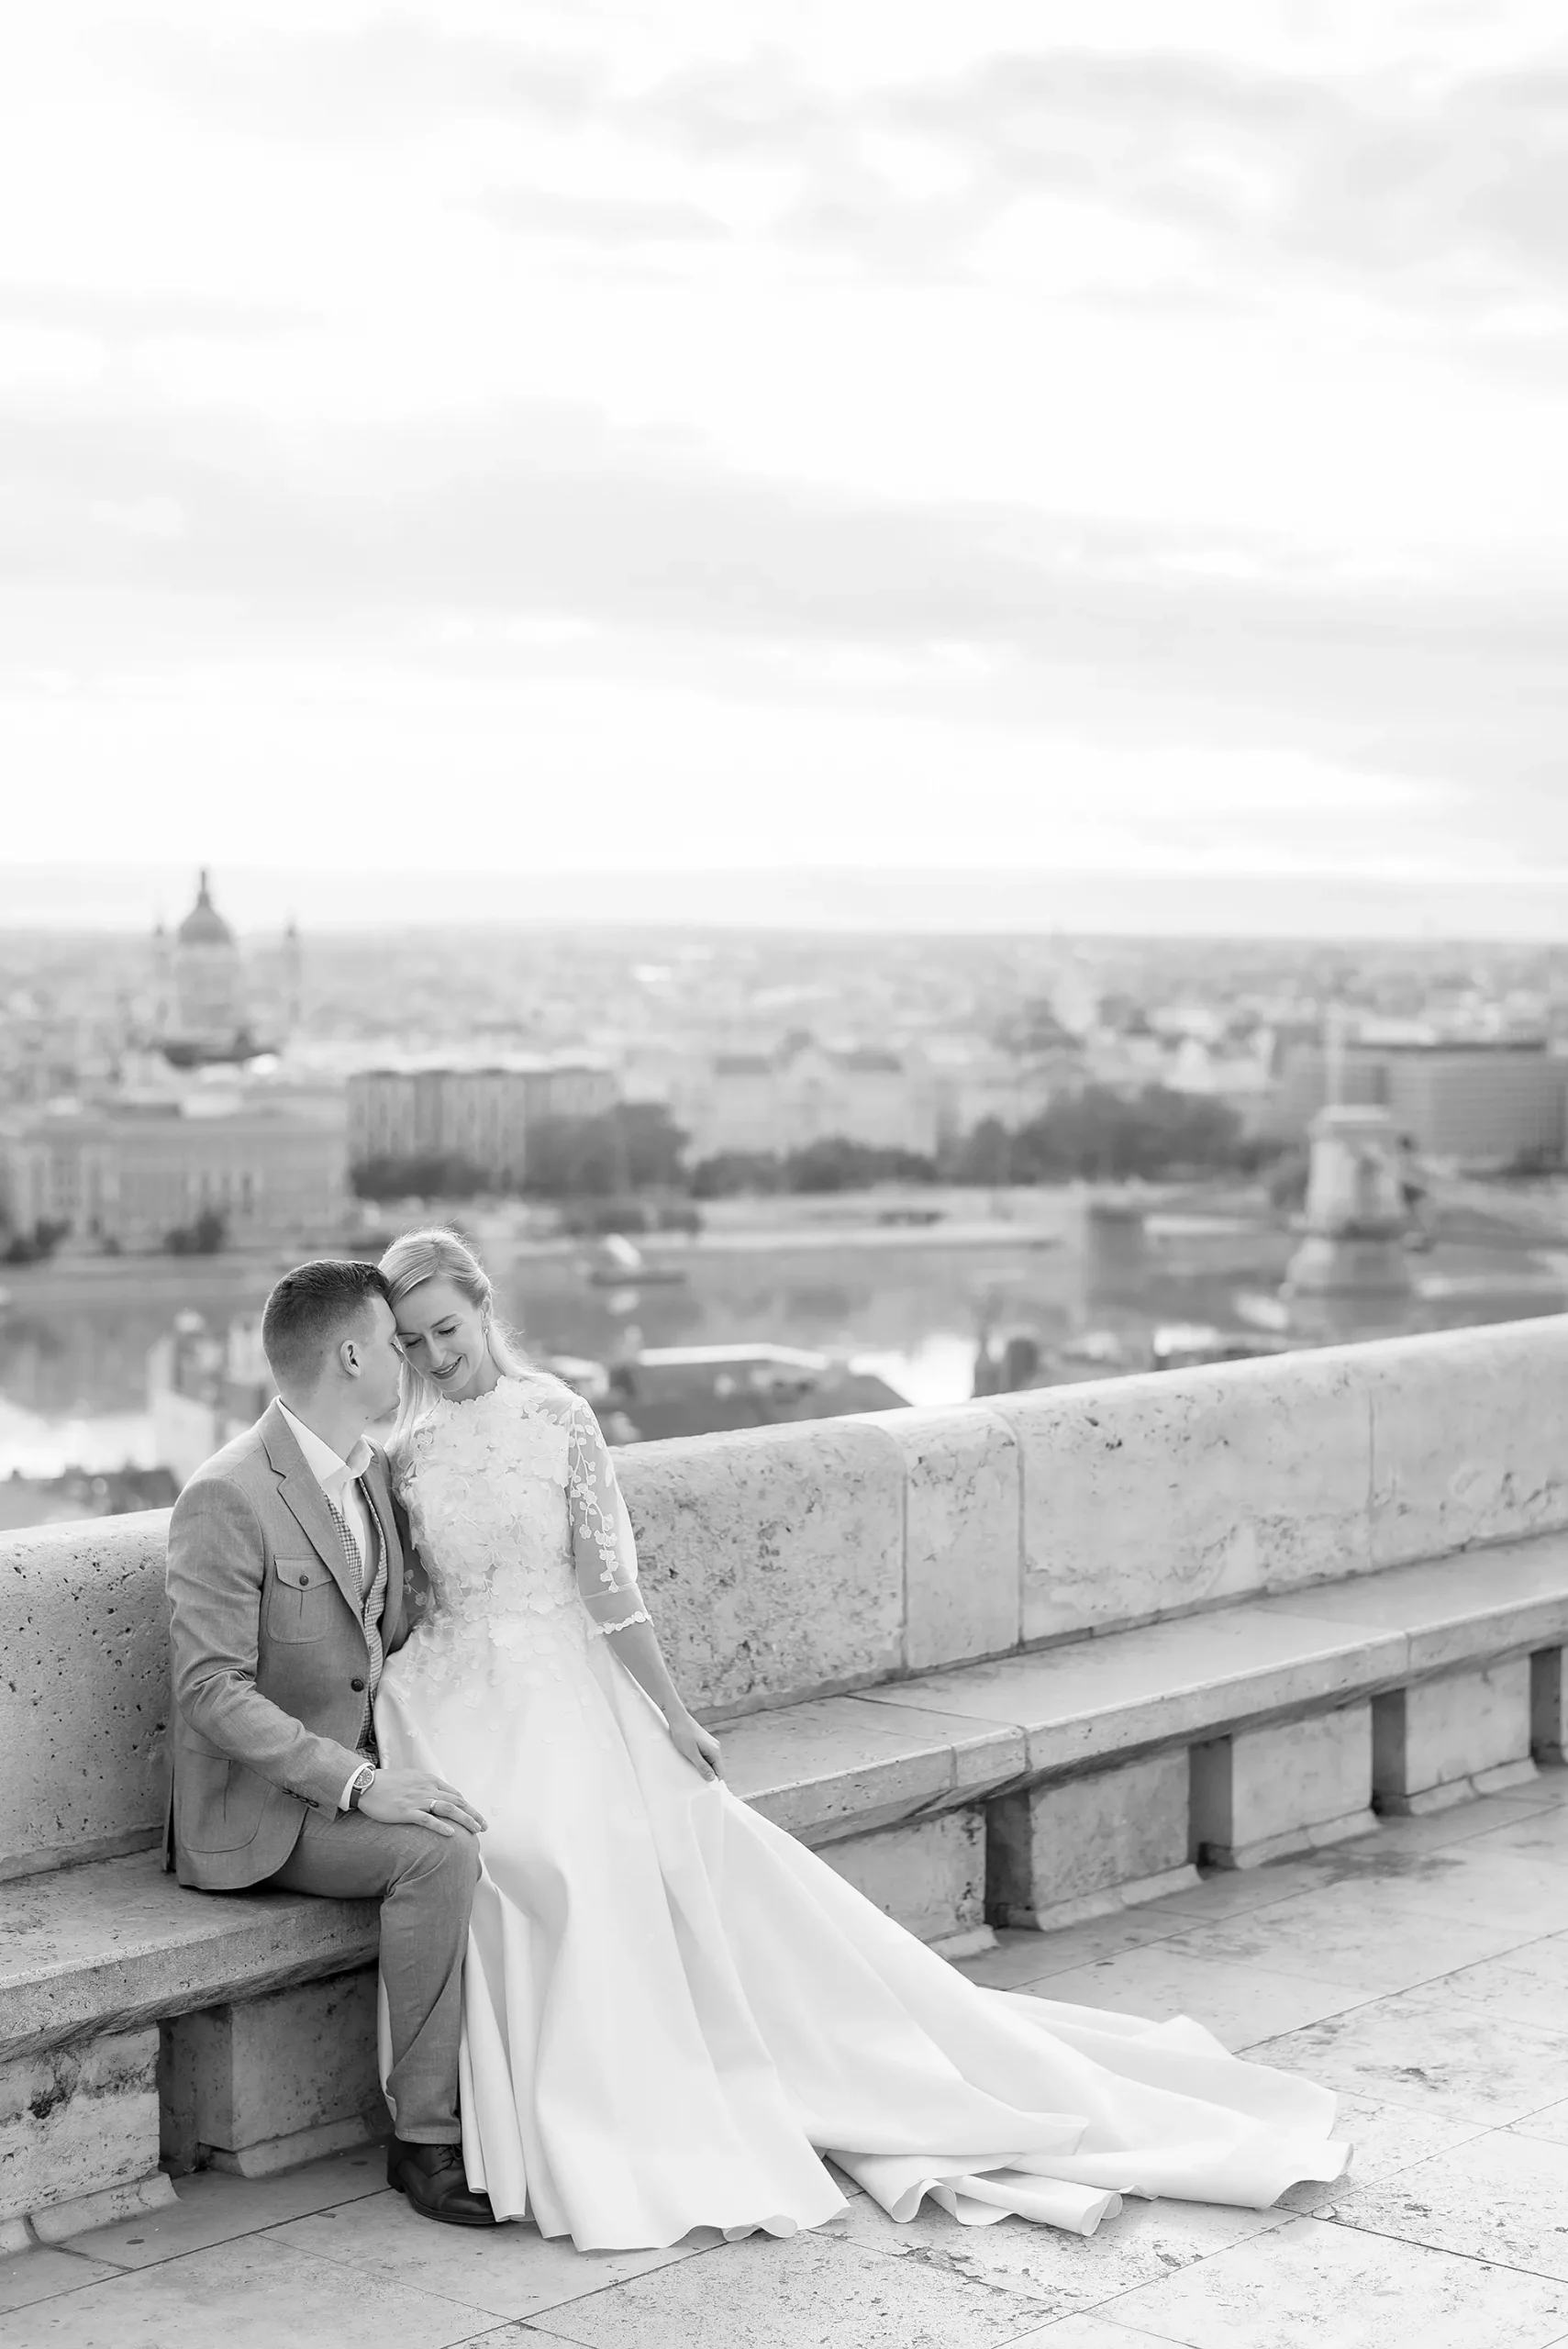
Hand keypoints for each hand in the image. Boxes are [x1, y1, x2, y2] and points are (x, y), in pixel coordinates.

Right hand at [358, 1768, 487, 1836]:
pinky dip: (441, 1826)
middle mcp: (427, 1789)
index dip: (468, 1806)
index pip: (455, 1795)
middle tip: (484, 1827)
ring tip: (475, 1830)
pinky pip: (427, 1819)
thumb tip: (437, 1796)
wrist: (367, 1784)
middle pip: (457, 1802)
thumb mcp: (412, 1779)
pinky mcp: (406, 1811)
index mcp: (429, 1781)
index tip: (476, 1816)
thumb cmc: (387, 1783)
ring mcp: (417, 1800)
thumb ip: (426, 1786)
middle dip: (473, 1814)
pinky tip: (451, 1833)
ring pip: (448, 1809)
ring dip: (465, 1820)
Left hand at [667, 1711, 722, 1781]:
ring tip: (692, 1766)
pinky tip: (692, 1759)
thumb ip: (702, 1766)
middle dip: (708, 1774)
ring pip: (711, 1762)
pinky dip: (701, 1760)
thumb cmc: (683, 1735)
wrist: (678, 1719)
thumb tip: (711, 1778)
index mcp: (715, 1751)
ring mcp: (711, 1744)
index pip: (721, 1772)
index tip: (704, 1785)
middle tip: (695, 1776)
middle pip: (716, 1767)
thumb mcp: (691, 1753)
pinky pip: (706, 1756)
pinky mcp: (705, 1743)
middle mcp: (716, 1747)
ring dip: (703, 1767)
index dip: (714, 1780)